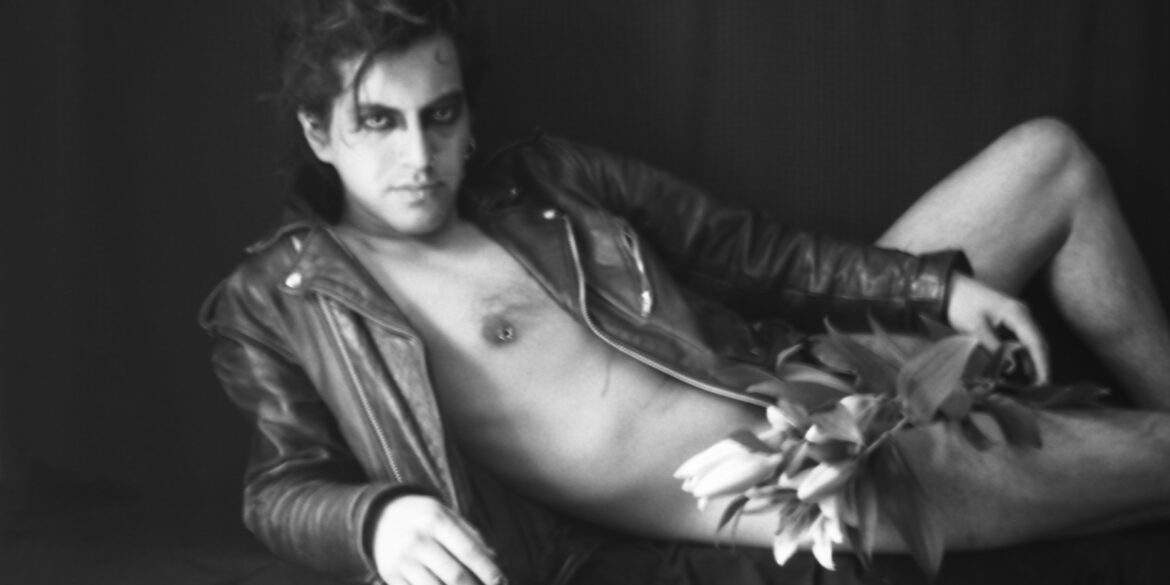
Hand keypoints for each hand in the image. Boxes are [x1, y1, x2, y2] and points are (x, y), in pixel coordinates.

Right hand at [372, 495, 505, 584]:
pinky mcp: (391, 577)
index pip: (469, 551)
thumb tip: (494, 560)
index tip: (502, 583)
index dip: (488, 571)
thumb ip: (471, 535)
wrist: (378, 517)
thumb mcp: (446, 514)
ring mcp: (402, 561)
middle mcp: (418, 541)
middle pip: (455, 576)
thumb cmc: (423, 517)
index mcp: (436, 521)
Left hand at [945, 273, 1049, 382]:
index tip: (1044, 386)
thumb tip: (1011, 370)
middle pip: (1037, 345)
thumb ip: (994, 349)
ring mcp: (1016, 318)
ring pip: (1029, 344)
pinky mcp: (1007, 322)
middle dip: (1039, 367)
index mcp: (1018, 314)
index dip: (1043, 366)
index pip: (1037, 344)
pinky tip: (1015, 370)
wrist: (947, 288)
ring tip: (1026, 386)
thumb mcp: (976, 329)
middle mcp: (1022, 315)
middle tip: (1036, 392)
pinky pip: (1019, 341)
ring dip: (1029, 363)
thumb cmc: (961, 305)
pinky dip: (1019, 356)